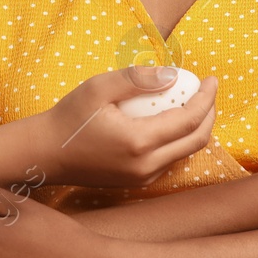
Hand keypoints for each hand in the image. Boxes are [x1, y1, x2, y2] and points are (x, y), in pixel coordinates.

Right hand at [38, 66, 216, 188]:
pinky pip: (170, 160)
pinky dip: (180, 140)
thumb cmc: (69, 117)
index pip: (189, 120)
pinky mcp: (137, 182)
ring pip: (186, 153)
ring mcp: (143, 178)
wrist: (46, 153)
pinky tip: (171, 121)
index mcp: (139, 142)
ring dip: (196, 128)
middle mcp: (146, 166)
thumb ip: (137, 78)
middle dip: (209, 114)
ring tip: (193, 102)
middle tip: (207, 91)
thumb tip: (173, 75)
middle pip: (197, 141)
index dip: (206, 98)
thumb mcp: (98, 87)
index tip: (210, 80)